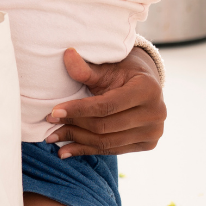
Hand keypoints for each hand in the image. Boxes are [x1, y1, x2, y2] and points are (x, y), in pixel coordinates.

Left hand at [43, 48, 166, 156]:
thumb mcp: (106, 68)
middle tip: (49, 124)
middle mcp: (156, 113)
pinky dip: (88, 150)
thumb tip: (67, 55)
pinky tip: (67, 150)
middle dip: (74, 126)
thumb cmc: (123, 73)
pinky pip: (112, 150)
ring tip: (53, 138)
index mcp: (148, 89)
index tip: (54, 111)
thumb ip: (87, 69)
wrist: (146, 85)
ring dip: (76, 141)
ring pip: (107, 142)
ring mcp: (154, 131)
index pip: (107, 105)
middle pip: (105, 126)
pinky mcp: (148, 144)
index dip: (78, 110)